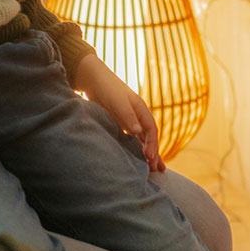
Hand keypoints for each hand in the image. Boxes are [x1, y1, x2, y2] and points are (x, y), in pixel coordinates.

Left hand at [74, 55, 165, 172]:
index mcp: (141, 109)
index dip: (152, 144)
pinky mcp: (120, 124)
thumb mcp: (118, 101)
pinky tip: (139, 159)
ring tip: (154, 170)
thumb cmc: (107, 88)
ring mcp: (130, 120)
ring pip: (142, 140)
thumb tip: (138, 132)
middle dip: (154, 153)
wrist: (93, 80)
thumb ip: (127, 116)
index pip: (151, 130)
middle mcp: (138, 116)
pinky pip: (132, 140)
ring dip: (148, 153)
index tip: (150, 157)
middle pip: (150, 137)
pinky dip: (137, 150)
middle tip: (157, 170)